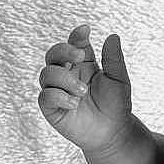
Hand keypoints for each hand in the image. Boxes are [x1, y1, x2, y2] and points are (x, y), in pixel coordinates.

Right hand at [38, 24, 132, 151]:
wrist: (114, 132)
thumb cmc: (116, 105)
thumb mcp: (119, 80)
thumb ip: (114, 59)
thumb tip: (113, 36)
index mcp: (83, 65)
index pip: (74, 44)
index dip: (76, 36)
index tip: (85, 30)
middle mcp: (67, 75)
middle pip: (53, 54)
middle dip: (63, 51)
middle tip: (80, 57)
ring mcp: (57, 91)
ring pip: (46, 74)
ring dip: (64, 79)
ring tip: (83, 91)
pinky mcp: (52, 108)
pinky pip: (44, 96)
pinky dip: (58, 96)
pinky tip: (74, 103)